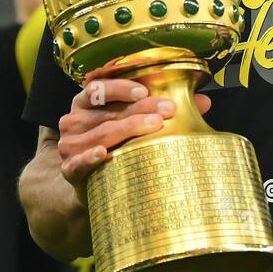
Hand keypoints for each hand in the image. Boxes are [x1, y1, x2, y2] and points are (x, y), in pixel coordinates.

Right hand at [56, 79, 212, 194]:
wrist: (92, 184)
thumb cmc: (116, 145)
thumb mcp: (133, 122)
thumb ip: (161, 109)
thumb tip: (203, 102)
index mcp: (85, 102)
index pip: (98, 88)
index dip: (120, 87)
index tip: (145, 90)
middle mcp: (73, 121)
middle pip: (109, 112)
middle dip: (140, 109)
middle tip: (169, 110)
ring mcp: (69, 146)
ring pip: (101, 134)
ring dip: (128, 130)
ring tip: (155, 126)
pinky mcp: (69, 169)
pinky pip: (79, 163)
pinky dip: (91, 158)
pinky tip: (104, 154)